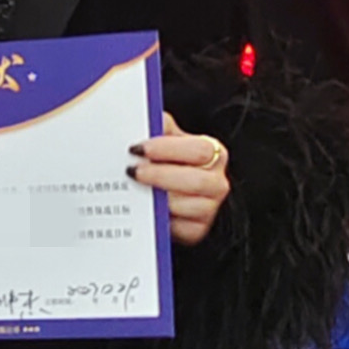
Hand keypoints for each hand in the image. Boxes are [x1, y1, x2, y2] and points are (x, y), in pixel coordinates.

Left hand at [127, 111, 230, 246]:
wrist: (173, 190)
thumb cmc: (171, 159)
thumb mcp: (168, 138)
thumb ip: (161, 126)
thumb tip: (148, 118)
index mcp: (213, 152)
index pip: (198, 150)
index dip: (167, 149)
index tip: (138, 148)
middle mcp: (217, 181)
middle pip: (195, 181)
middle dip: (160, 175)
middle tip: (132, 171)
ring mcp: (210, 208)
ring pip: (186, 206)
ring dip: (158, 198)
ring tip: (135, 189)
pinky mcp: (197, 230)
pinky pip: (180, 228)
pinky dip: (161, 219)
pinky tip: (146, 208)